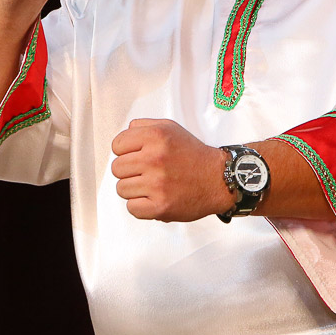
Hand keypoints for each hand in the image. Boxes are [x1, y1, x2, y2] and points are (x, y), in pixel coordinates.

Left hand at [110, 119, 233, 221]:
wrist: (219, 179)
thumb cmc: (194, 155)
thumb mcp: (170, 128)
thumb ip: (144, 126)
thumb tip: (124, 133)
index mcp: (156, 137)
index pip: (117, 145)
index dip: (125, 151)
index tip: (137, 155)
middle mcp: (155, 159)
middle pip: (116, 168)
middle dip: (130, 170)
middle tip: (147, 172)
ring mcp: (157, 184)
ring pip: (122, 189)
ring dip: (135, 189)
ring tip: (153, 185)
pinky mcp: (160, 206)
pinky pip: (131, 208)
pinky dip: (141, 206)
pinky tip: (154, 197)